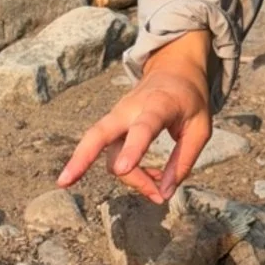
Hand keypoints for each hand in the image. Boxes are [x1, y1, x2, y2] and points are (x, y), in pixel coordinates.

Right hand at [57, 29, 212, 205]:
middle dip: (80, 158)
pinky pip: (112, 155)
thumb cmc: (189, 101)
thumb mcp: (200, 129)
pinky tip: (149, 177)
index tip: (123, 169)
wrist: (174, 70)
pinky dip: (128, 172)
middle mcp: (129, 109)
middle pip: (98, 134)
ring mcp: (116, 117)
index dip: (133, 149)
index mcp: (158, 105)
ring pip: (106, 153)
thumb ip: (183, 162)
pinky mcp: (112, 126)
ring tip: (156, 192)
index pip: (143, 128)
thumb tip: (164, 193)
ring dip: (129, 178)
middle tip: (64, 182)